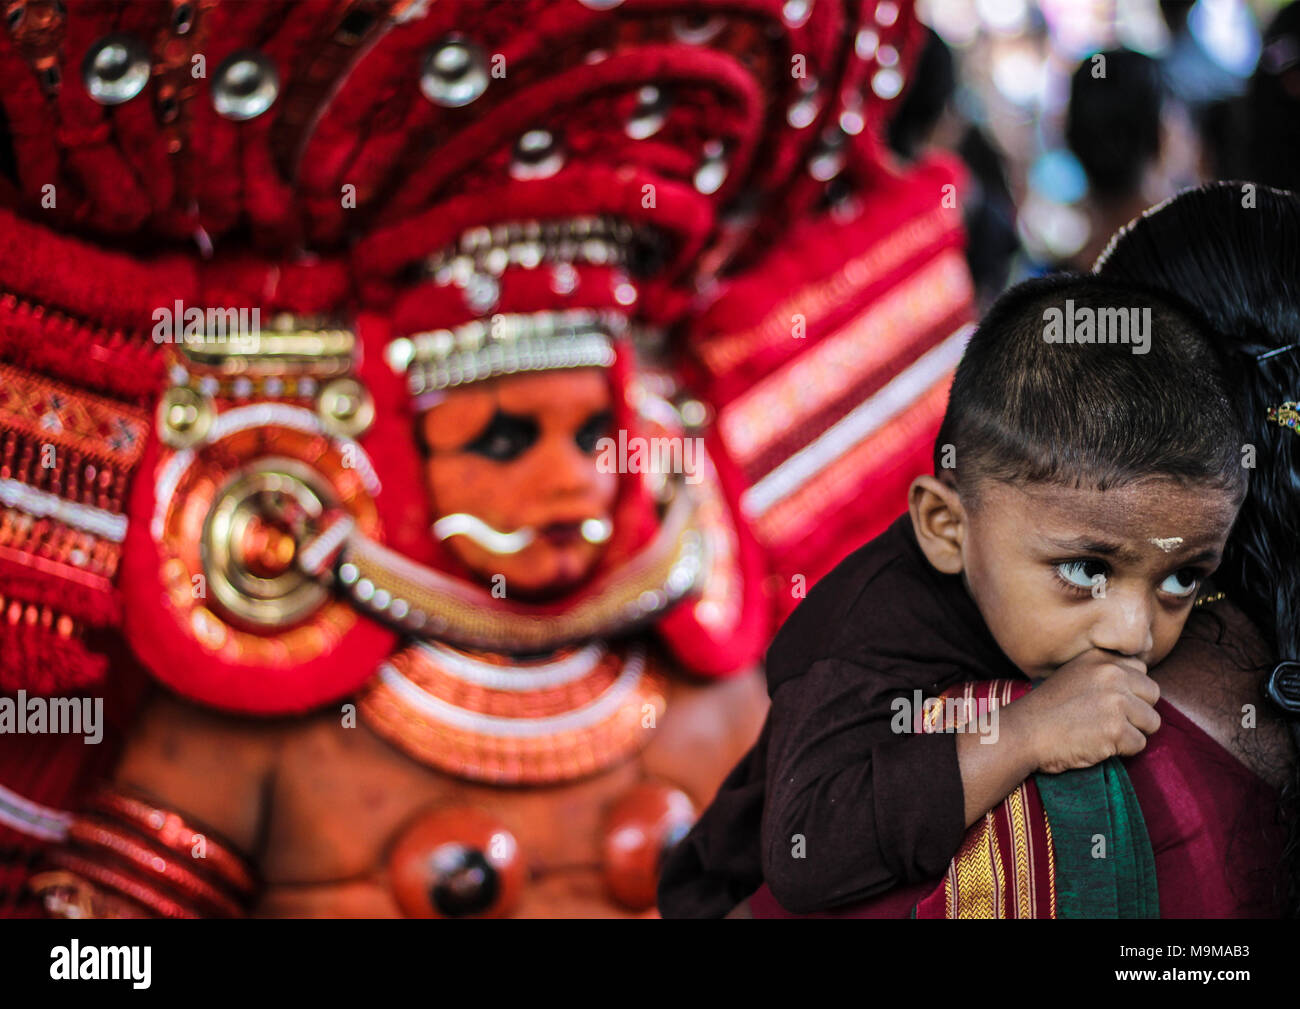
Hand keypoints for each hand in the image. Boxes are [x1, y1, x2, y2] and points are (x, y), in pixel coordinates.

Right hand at [1018, 654, 1160, 773]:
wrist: (1024, 733)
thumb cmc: (1047, 709)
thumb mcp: (1074, 675)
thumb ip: (1105, 672)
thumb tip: (1139, 685)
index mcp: (1100, 658)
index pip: (1140, 669)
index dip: (1129, 689)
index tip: (1108, 701)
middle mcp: (1111, 673)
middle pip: (1152, 695)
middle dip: (1137, 711)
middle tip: (1108, 720)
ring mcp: (1115, 701)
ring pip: (1151, 722)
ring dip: (1132, 732)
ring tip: (1102, 733)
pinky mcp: (1116, 729)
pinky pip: (1139, 744)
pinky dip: (1122, 751)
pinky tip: (1097, 744)